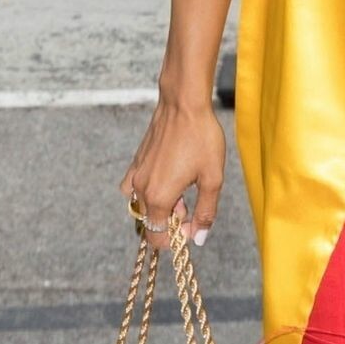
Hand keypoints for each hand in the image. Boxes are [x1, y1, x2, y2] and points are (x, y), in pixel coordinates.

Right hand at [119, 95, 225, 251]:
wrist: (184, 104)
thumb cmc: (201, 138)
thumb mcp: (212, 178)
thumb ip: (206, 212)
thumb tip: (199, 238)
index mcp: (159, 197)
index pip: (158, 237)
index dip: (177, 239)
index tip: (194, 226)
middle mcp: (141, 189)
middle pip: (150, 223)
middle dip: (170, 223)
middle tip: (190, 204)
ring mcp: (136, 174)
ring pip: (141, 206)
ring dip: (159, 207)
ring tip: (180, 191)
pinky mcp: (136, 161)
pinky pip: (132, 188)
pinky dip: (145, 193)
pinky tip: (163, 179)